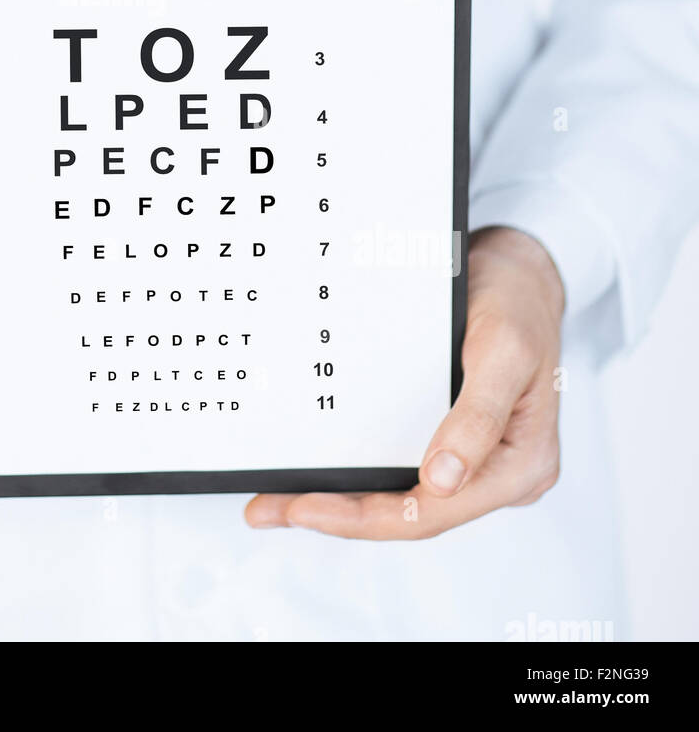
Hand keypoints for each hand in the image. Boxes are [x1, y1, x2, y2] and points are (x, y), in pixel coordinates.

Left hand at [245, 227, 564, 537]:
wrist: (521, 274)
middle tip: (271, 508)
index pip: (431, 512)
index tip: (303, 507)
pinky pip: (405, 470)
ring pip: (404, 498)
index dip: (363, 517)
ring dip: (344, 501)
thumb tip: (441, 479)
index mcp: (521, 466)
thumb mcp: (503, 350)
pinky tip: (323, 473)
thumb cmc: (516, 304)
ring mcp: (478, 461)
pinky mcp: (455, 441)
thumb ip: (477, 418)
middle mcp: (500, 474)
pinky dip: (363, 476)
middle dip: (338, 514)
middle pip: (410, 513)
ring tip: (280, 500)